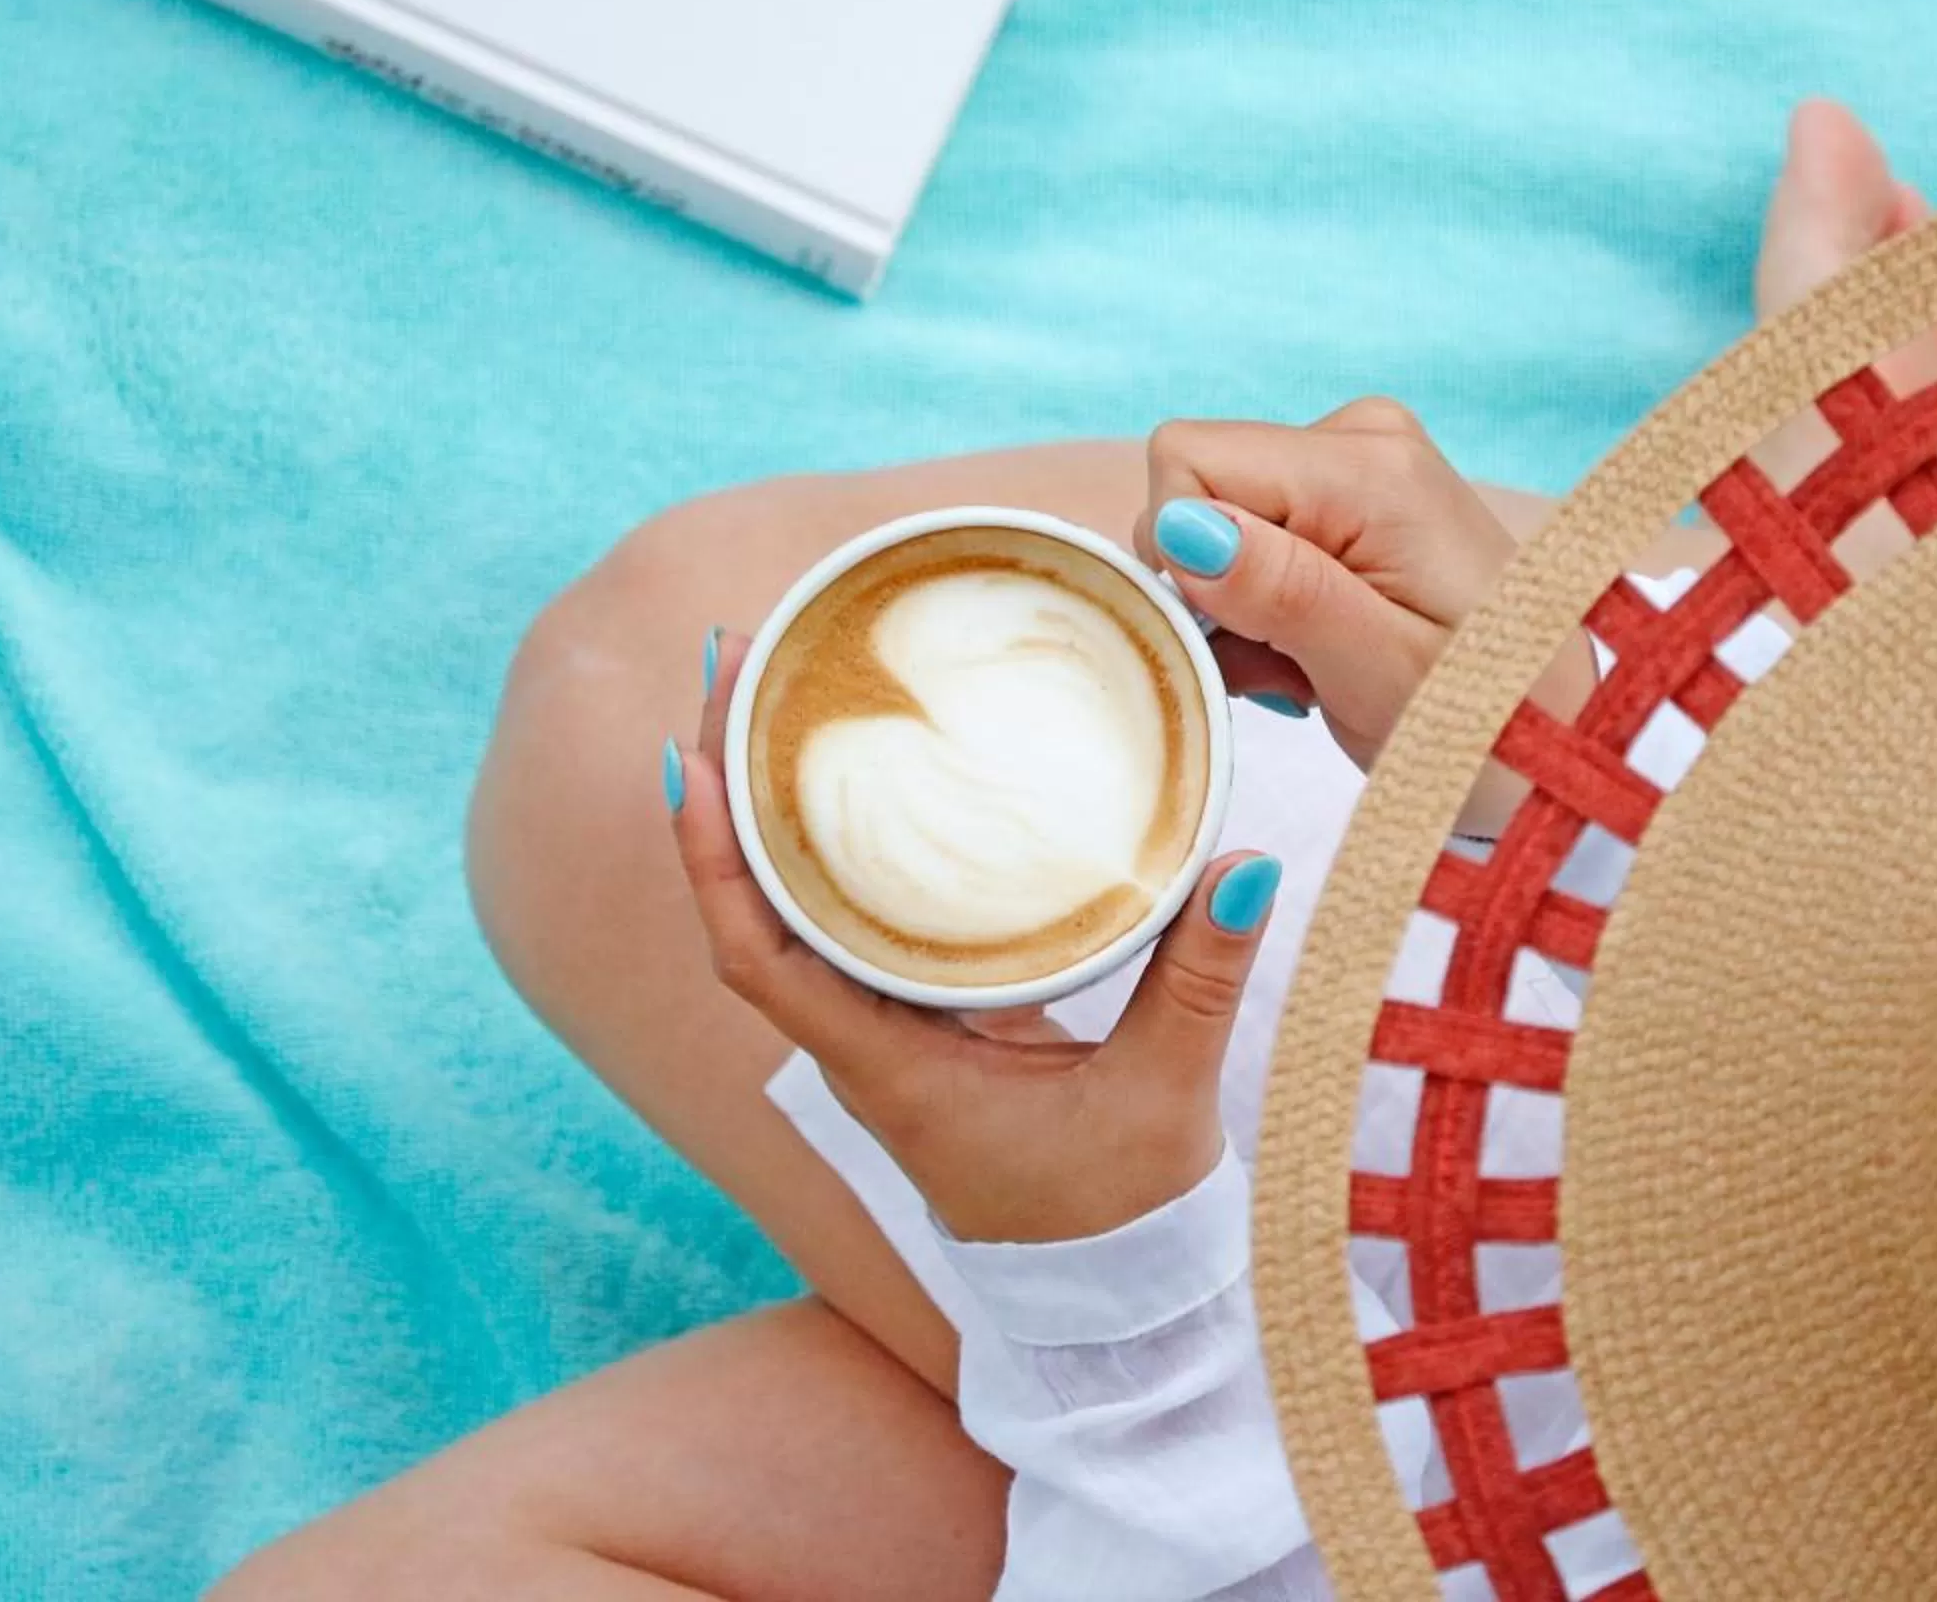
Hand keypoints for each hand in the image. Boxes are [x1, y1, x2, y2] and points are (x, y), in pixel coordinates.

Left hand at [669, 635, 1283, 1244]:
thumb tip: (1244, 862)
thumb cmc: (1117, 1205)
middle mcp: (862, 1040)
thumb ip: (1202, 978)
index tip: (692, 757)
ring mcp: (884, 1024)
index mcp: (889, 1068)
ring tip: (770, 679)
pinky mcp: (920, 1012)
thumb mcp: (1166, 1092)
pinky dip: (828, 834)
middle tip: (736, 655)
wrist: (1107, 1281)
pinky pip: (847, 911)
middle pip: (753, 902)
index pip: (759, 960)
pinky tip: (844, 760)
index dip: (712, 862)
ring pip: (791, 901)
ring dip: (768, 798)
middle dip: (729, 781)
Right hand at [1135, 398, 1594, 788]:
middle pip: (1199, 484)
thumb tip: (1180, 528)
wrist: (1557, 744)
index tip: (1249, 635)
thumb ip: (1280, 593)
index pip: (1189, 460)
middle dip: (1213, 586)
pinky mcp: (1357, 498)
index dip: (1186, 558)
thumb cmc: (1485, 720)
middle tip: (1295, 664)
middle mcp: (1362, 438)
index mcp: (1369, 466)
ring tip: (1317, 666)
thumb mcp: (1377, 672)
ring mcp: (1362, 462)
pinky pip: (1256, 535)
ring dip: (1241, 607)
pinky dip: (1267, 605)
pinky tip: (1322, 650)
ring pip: (1219, 518)